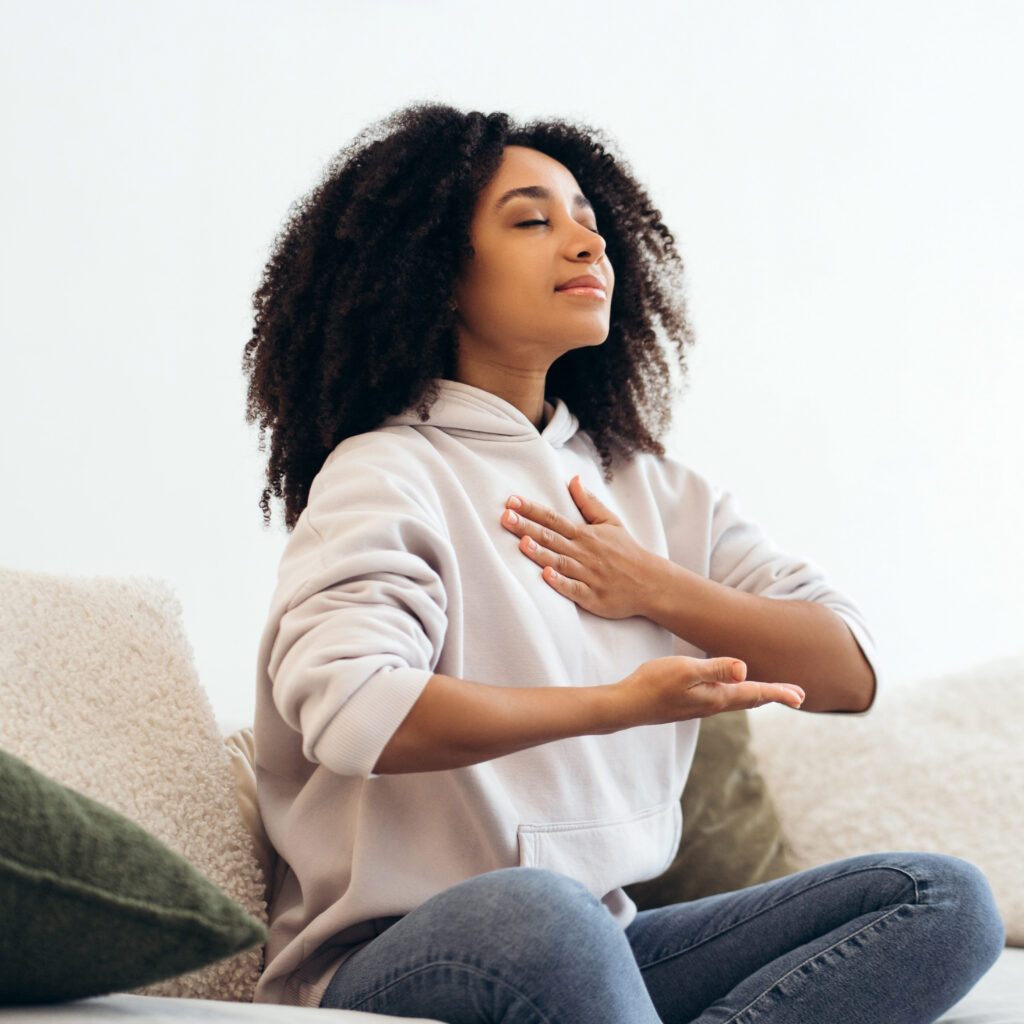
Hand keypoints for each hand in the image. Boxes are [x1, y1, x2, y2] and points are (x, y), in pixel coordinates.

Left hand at [501, 476, 661, 618]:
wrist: (651, 583)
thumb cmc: (627, 552)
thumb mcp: (611, 522)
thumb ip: (589, 503)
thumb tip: (573, 479)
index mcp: (585, 534)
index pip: (553, 518)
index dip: (531, 509)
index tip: (511, 501)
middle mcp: (584, 552)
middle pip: (550, 537)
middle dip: (527, 527)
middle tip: (505, 517)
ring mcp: (588, 575)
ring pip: (559, 562)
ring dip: (540, 552)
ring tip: (522, 542)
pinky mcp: (592, 596)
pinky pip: (573, 589)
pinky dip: (560, 583)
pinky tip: (545, 576)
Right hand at [618, 656, 804, 726]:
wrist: (627, 706)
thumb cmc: (654, 684)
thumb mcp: (685, 670)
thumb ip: (715, 669)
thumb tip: (745, 668)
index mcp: (717, 697)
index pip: (755, 693)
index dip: (780, 692)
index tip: (802, 696)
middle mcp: (712, 705)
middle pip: (750, 699)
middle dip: (774, 695)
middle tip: (799, 697)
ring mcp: (700, 707)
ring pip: (737, 701)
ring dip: (757, 696)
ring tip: (772, 693)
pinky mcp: (689, 704)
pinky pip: (722, 700)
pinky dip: (737, 695)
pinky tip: (731, 691)